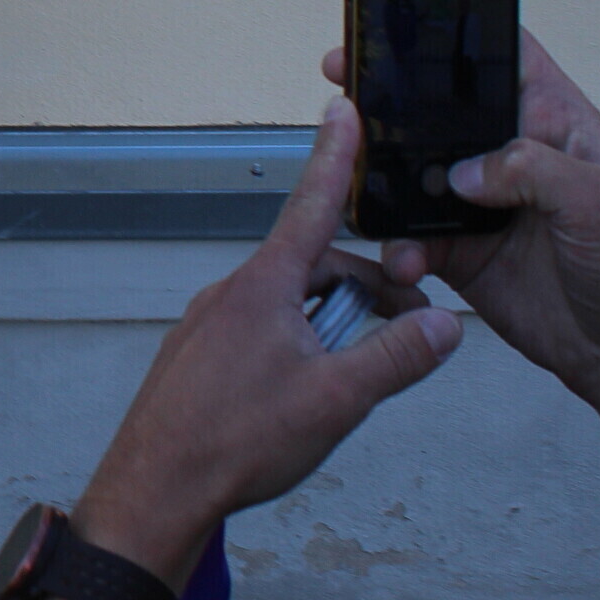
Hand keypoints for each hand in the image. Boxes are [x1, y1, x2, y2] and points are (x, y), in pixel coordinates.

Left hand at [76, 95, 461, 582]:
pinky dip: (301, 346)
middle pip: (315, 268)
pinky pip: (262, 333)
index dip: (334, 158)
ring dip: (336, 324)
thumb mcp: (336, 400)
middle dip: (368, 287)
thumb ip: (396, 357)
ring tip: (364, 374)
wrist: (154, 491)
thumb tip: (446, 325)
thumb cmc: (234, 443)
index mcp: (264, 287)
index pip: (311, 207)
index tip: (340, 108)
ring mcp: (210, 325)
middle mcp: (231, 294)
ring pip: (291, 305)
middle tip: (415, 323)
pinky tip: (312, 392)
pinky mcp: (200, 358)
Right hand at [323, 32, 599, 485]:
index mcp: (554, 124)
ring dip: (383, 185)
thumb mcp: (599, 199)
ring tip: (360, 190)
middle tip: (345, 89)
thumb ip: (531, 168)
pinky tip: (403, 261)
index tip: (404, 31)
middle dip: (390, 104)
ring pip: (413, 177)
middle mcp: (511, 157)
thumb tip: (464, 170)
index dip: (457, 39)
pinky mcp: (461, 251)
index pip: (505, 61)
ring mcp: (482, 204)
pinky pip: (411, 240)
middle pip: (439, 115)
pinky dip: (397, 249)